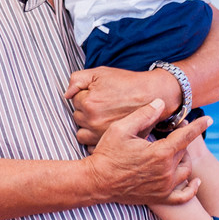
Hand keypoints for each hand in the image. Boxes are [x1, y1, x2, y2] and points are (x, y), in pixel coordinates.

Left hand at [66, 66, 180, 147]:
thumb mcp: (100, 73)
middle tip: (104, 105)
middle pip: (77, 117)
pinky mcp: (108, 143)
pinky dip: (95, 140)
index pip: (74, 100)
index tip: (100, 94)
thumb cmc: (127, 83)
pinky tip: (104, 131)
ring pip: (81, 133)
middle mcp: (93, 120)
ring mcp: (100, 134)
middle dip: (87, 111)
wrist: (152, 96)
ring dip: (88, 127)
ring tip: (103, 118)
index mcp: (89, 102)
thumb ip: (77, 79)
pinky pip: (90, 146)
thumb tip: (66, 94)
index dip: (86, 95)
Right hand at [84, 98, 211, 205]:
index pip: (186, 136)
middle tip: (174, 132)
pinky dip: (191, 188)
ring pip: (186, 170)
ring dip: (184, 159)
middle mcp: (166, 171)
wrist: (97, 182)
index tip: (209, 118)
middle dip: (182, 140)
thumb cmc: (107, 153)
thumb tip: (161, 102)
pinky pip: (184, 196)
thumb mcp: (121, 129)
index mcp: (160, 153)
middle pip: (184, 152)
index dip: (198, 125)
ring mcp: (164, 187)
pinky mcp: (160, 198)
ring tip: (175, 151)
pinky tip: (194, 181)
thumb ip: (144, 115)